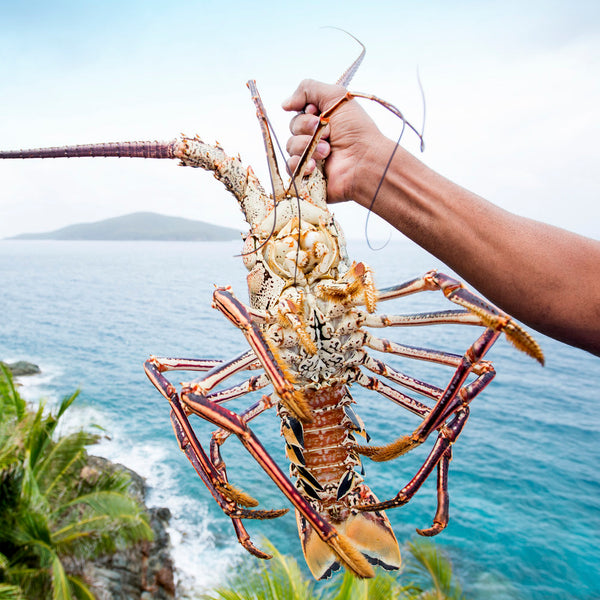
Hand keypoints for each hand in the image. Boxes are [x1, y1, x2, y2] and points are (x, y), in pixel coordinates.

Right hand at [282, 79, 385, 204]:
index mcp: (321, 119)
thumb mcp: (335, 96)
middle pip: (292, 127)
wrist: (365, 161)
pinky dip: (299, 164)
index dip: (305, 113)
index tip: (318, 113)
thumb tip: (285, 103)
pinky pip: (290, 168)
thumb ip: (308, 89)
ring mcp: (311, 156)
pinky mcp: (308, 175)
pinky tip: (314, 166)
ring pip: (290, 146)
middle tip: (328, 134)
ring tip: (327, 152)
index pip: (298, 112)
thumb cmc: (357, 130)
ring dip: (307, 146)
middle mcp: (315, 137)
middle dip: (307, 128)